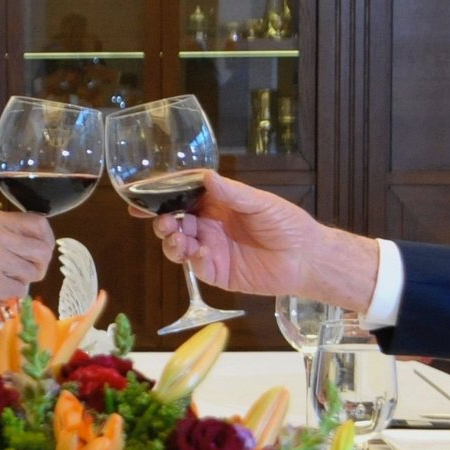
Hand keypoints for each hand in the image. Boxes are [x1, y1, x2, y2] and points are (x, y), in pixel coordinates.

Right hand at [0, 209, 54, 332]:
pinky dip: (8, 296)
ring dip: (21, 283)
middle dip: (38, 267)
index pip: (38, 222)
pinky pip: (19, 290)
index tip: (40, 254)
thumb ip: (0, 236)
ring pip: (32, 271)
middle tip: (23, 276)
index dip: (45, 241)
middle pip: (41, 249)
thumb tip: (37, 246)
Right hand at [140, 172, 378, 312]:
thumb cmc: (288, 225)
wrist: (306, 258)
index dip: (162, 198)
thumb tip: (206, 176)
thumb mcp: (260, 203)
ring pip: (179, 246)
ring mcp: (211, 250)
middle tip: (163, 222)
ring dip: (172, 242)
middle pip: (174, 223)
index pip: (183, 198)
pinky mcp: (217, 272)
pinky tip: (203, 253)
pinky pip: (197, 267)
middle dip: (162, 222)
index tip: (143, 198)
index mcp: (217, 205)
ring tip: (177, 239)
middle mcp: (209, 226)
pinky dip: (195, 259)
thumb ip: (232, 192)